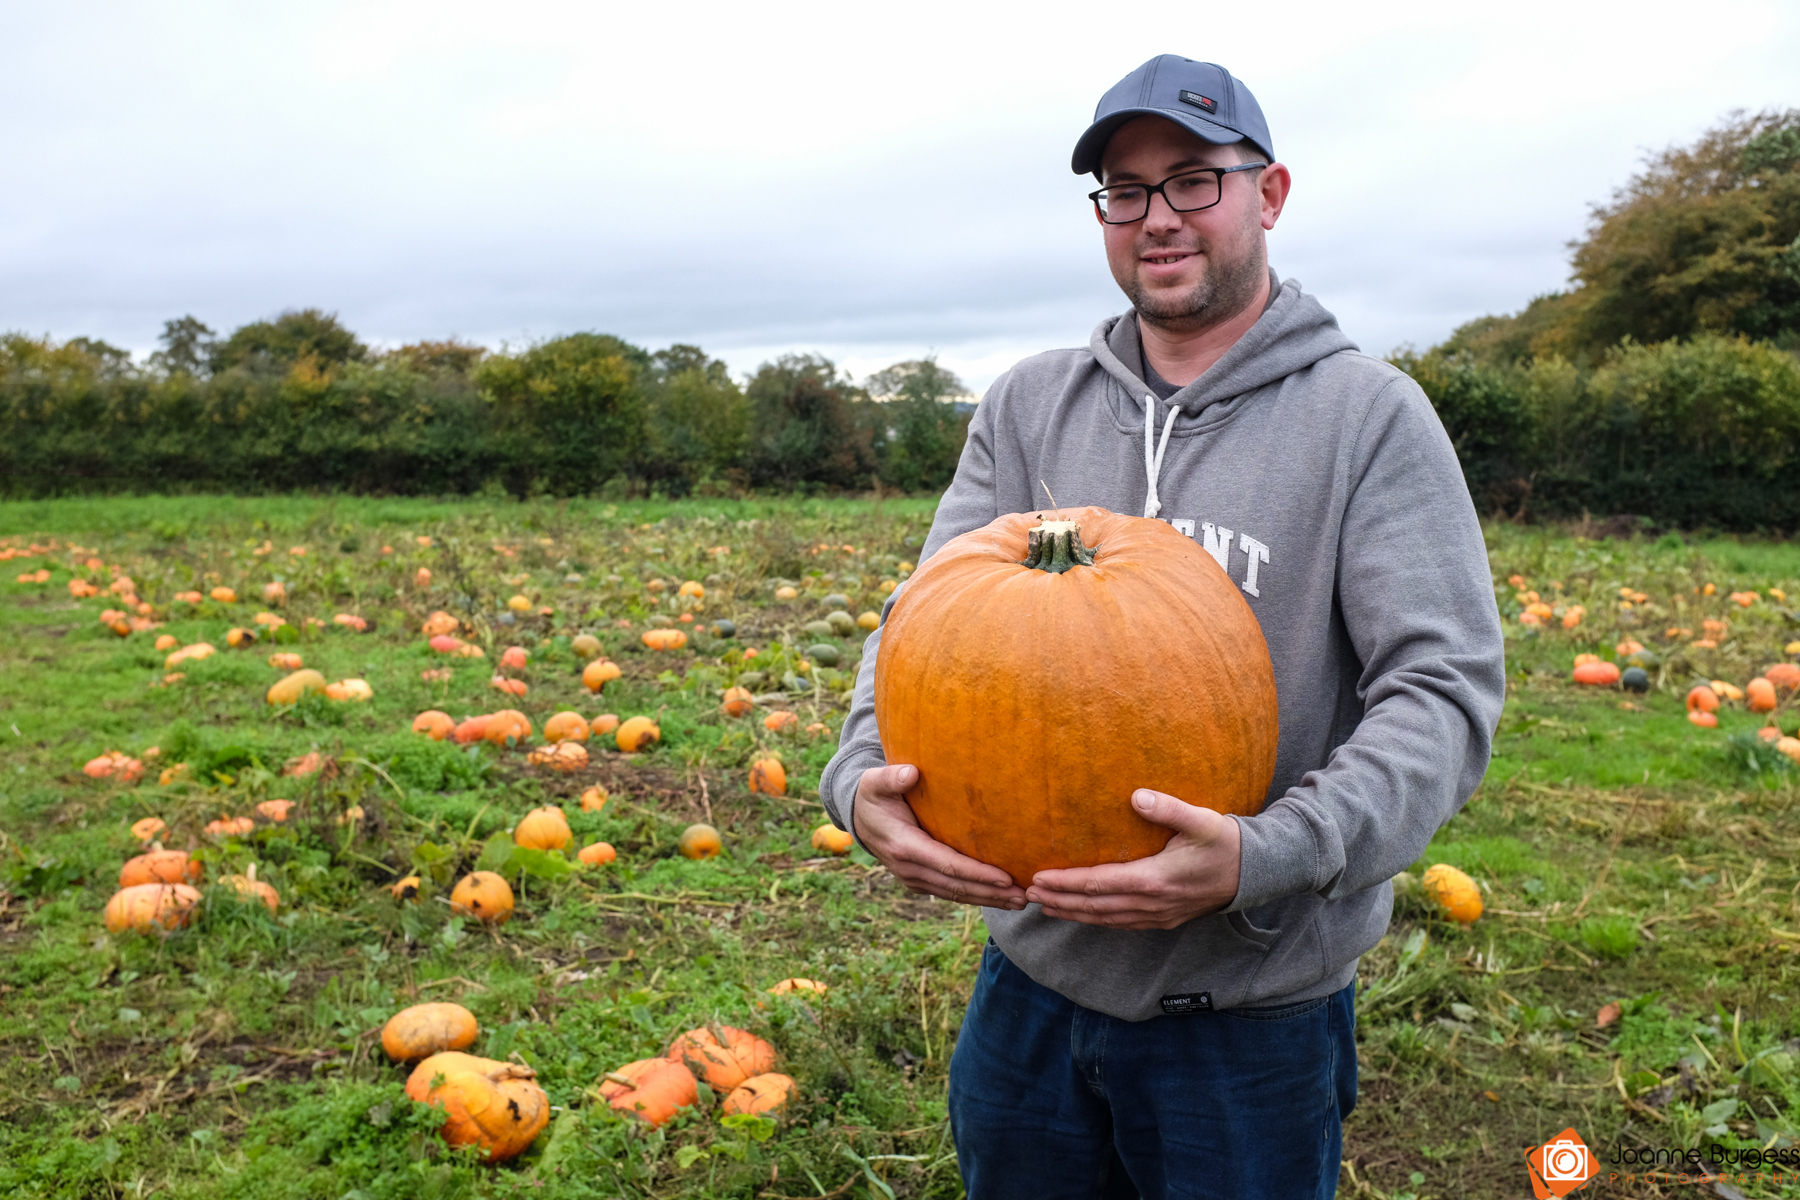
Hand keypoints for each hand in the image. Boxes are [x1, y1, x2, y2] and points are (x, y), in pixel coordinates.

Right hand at [852, 764, 1027, 909]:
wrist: (859, 818)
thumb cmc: (873, 795)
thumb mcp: (875, 782)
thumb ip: (892, 777)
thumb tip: (911, 773)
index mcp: (904, 847)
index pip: (948, 865)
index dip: (978, 874)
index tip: (1006, 878)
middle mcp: (909, 869)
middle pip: (957, 887)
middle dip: (992, 893)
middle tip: (1025, 896)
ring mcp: (914, 879)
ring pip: (956, 895)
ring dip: (989, 899)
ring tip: (1020, 901)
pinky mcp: (920, 881)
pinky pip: (951, 892)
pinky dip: (976, 896)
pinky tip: (999, 896)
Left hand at [1025, 789, 1241, 929]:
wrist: (1253, 873)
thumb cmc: (1224, 843)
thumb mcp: (1201, 820)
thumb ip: (1169, 808)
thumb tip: (1137, 796)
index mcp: (1155, 879)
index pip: (1099, 884)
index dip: (1066, 882)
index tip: (1039, 877)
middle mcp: (1152, 903)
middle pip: (1095, 906)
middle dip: (1060, 900)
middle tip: (1028, 893)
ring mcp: (1157, 916)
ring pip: (1105, 919)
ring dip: (1073, 914)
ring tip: (1045, 906)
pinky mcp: (1163, 920)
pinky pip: (1121, 924)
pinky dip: (1096, 920)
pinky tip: (1082, 915)